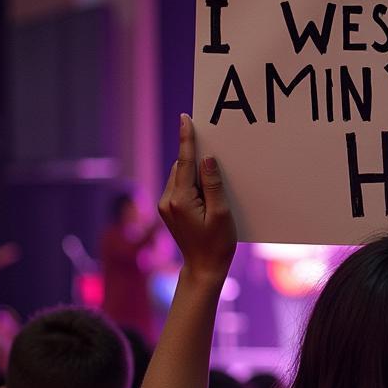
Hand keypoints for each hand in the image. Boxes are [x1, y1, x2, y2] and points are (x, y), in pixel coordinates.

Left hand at [158, 114, 236, 284]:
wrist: (204, 268)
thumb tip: (207, 160)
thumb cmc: (217, 244)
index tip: (185, 119)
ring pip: (180, 177)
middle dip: (196, 160)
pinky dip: (192, 185)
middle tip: (216, 159)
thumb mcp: (221, 213)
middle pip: (182, 167)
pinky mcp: (169, 211)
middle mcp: (167, 200)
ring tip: (213, 189)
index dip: (186, 139)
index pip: (184, 161)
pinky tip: (206, 196)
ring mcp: (166, 206)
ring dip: (195, 175)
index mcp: (180, 200)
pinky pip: (180, 188)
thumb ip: (213, 184)